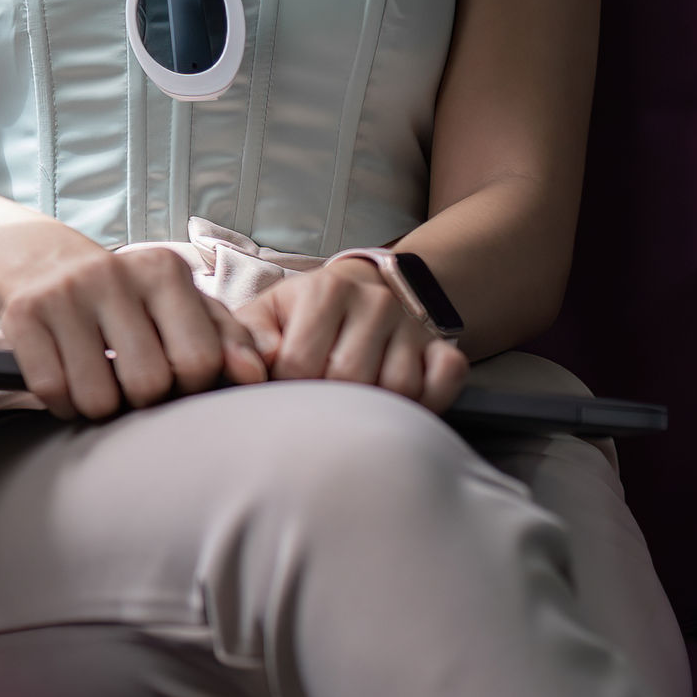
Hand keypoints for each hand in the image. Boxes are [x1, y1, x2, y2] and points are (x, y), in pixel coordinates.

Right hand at [0, 227, 266, 419]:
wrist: (49, 266)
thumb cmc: (134, 300)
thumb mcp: (184, 308)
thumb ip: (229, 340)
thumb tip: (253, 375)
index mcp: (163, 270)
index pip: (198, 360)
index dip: (191, 387)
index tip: (177, 381)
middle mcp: (113, 273)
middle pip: (147, 384)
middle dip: (144, 400)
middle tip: (134, 386)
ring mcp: (64, 293)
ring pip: (97, 398)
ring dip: (101, 408)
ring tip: (102, 386)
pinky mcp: (22, 315)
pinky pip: (52, 392)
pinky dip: (63, 404)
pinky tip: (69, 383)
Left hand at [233, 258, 467, 409]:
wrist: (361, 290)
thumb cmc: (304, 313)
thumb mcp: (268, 313)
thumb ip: (249, 337)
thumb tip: (252, 371)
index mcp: (327, 289)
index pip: (300, 363)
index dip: (287, 386)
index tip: (287, 384)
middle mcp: (376, 301)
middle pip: (350, 379)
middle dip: (328, 400)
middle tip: (320, 397)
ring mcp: (412, 324)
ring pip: (397, 389)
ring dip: (374, 408)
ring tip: (354, 401)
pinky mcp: (441, 344)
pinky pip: (447, 378)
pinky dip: (429, 399)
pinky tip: (399, 404)